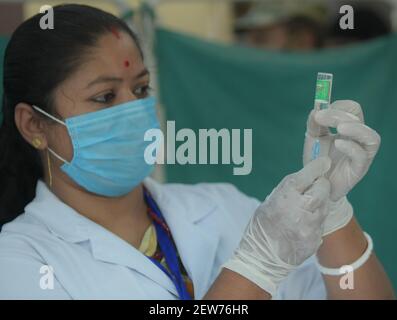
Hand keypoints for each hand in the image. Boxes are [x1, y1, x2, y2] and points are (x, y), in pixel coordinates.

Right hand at [223, 157, 330, 296]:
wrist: (261, 258)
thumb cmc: (261, 227)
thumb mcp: (270, 202)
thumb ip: (288, 191)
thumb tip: (306, 178)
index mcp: (285, 196)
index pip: (308, 175)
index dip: (317, 166)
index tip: (324, 162)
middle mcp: (301, 209)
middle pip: (323, 188)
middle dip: (320, 185)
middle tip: (314, 187)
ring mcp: (310, 225)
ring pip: (325, 205)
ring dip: (319, 203)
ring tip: (305, 208)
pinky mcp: (316, 238)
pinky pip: (321, 223)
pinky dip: (315, 220)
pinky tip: (303, 224)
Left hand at [303, 100, 380, 234]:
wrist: (315, 185)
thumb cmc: (317, 161)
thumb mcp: (313, 139)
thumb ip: (314, 124)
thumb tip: (316, 109)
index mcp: (348, 129)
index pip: (352, 109)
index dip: (339, 106)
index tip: (321, 111)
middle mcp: (357, 139)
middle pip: (358, 118)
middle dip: (339, 115)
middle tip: (320, 117)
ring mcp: (361, 154)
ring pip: (371, 137)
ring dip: (356, 129)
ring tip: (339, 128)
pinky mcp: (359, 169)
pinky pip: (362, 156)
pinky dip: (351, 147)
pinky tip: (338, 144)